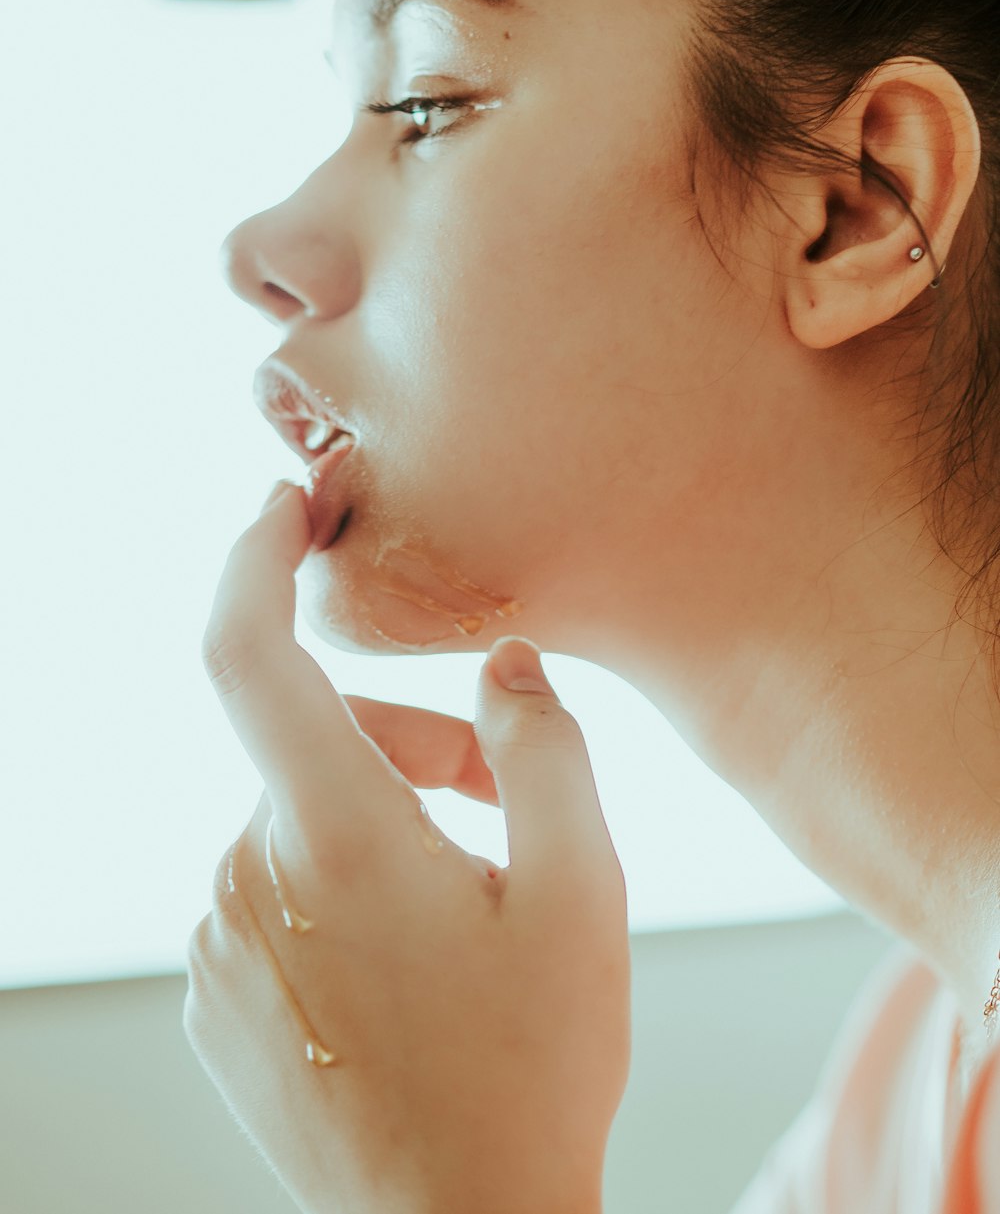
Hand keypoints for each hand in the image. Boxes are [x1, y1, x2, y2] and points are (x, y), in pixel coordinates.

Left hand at [183, 480, 630, 1213]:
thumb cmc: (531, 1069)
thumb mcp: (581, 892)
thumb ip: (545, 750)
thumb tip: (504, 666)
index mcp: (335, 840)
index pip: (248, 657)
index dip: (253, 561)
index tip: (284, 508)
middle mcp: (249, 880)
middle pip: (320, 743)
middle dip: (415, 744)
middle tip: (503, 804)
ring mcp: (221, 944)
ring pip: (302, 815)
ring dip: (385, 819)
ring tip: (472, 899)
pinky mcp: (219, 994)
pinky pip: (277, 884)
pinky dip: (343, 882)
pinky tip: (413, 960)